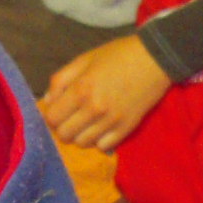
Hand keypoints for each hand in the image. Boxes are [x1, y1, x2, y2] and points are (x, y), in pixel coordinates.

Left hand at [41, 37, 172, 150]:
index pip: (52, 118)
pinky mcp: (126, 129)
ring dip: (80, 134)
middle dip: (63, 126)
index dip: (51, 114)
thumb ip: (61, 79)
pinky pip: (103, 146)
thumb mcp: (84, 59)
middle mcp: (94, 110)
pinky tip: (101, 127)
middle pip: (65, 135)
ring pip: (82, 143)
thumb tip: (48, 100)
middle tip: (71, 116)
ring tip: (86, 122)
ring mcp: (111, 122)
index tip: (59, 109)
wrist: (155, 59)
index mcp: (80, 90)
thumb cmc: (117, 55)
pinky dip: (98, 139)